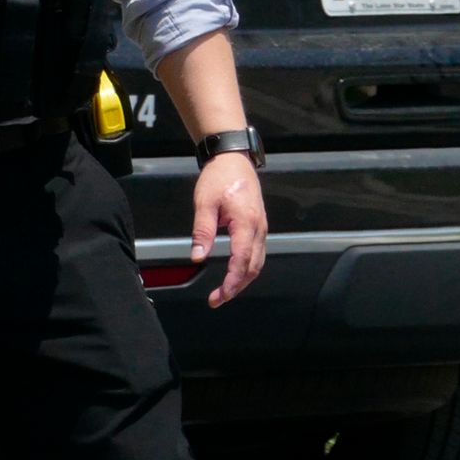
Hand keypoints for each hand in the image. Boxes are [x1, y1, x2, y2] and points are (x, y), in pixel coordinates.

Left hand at [191, 153, 266, 305]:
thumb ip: (202, 232)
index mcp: (246, 222)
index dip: (232, 281)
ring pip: (258, 262)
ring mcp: (261, 227)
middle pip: (253, 266)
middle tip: (218, 299)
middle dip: (237, 286)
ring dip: (243, 280)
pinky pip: (257, 253)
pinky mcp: (258, 226)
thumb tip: (197, 257)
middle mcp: (258, 227)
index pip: (242, 259)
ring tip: (225, 292)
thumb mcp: (205, 203)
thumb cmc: (220, 177)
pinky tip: (235, 273)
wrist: (234, 159)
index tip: (221, 295)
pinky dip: (247, 268)